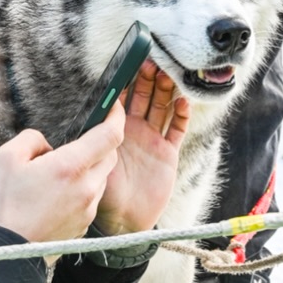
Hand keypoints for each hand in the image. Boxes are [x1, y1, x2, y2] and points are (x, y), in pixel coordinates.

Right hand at [0, 116, 122, 246]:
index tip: (114, 106)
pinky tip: (58, 193)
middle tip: (81, 137)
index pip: (110, 135)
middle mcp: (87, 189)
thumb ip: (32, 139)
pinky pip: (91, 200)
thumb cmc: (2, 207)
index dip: (116, 116)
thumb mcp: (6, 157)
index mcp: (71, 167)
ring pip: (101, 178)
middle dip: (102, 142)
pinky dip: (82, 190)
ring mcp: (86, 211)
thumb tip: (46, 145)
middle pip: (109, 156)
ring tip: (61, 170)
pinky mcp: (82, 228)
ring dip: (90, 168)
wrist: (0, 256)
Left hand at [94, 61, 189, 235]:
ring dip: (166, 91)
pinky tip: (182, 102)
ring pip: (162, 107)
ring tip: (169, 75)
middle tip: (154, 62)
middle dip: (149, 79)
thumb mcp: (99, 159)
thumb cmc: (104, 192)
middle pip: (145, 97)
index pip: (122, 97)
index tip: (132, 61)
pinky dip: (181, 115)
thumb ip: (105, 135)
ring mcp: (153, 140)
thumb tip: (107, 107)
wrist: (123, 221)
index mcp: (116, 129)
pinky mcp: (168, 152)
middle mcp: (135, 130)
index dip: (127, 80)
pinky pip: (176, 129)